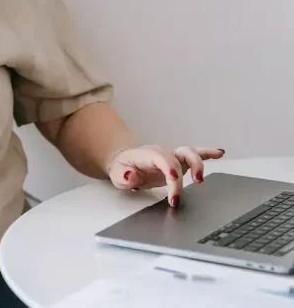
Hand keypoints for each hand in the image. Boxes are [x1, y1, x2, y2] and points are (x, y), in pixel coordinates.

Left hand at [107, 145, 224, 205]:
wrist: (123, 162)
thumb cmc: (122, 168)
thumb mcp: (117, 174)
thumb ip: (124, 176)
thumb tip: (131, 176)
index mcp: (148, 154)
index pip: (162, 159)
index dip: (170, 168)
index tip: (174, 181)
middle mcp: (162, 153)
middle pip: (180, 154)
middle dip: (190, 168)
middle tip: (194, 184)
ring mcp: (171, 156)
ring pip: (189, 153)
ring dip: (200, 163)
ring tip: (203, 178)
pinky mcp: (178, 163)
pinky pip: (194, 155)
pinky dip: (208, 154)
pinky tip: (220, 153)